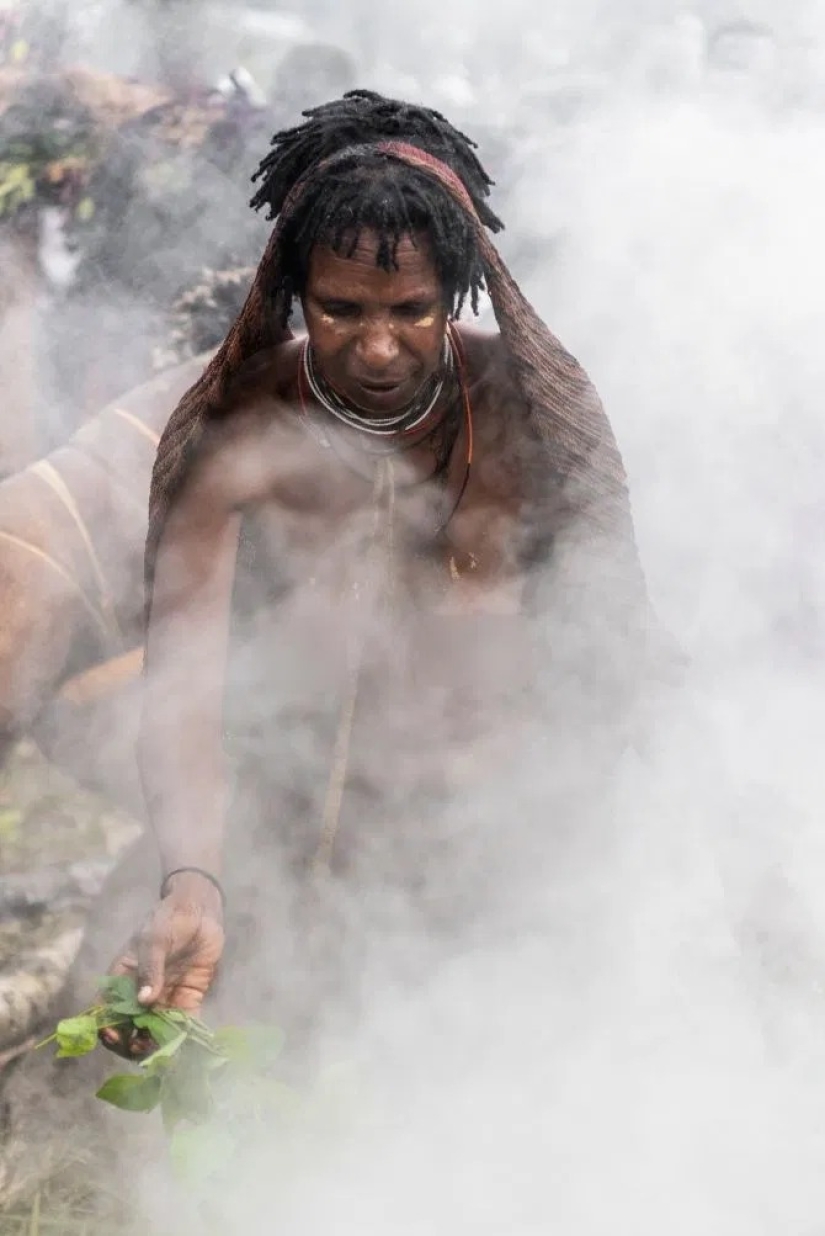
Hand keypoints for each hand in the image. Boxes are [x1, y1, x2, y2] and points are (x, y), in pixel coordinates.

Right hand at [99, 871, 224, 1057]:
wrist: (200, 911)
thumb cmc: (168, 920)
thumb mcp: (153, 940)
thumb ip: (149, 969)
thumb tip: (144, 1000)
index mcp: (123, 978)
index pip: (108, 1009)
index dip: (107, 1026)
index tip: (114, 1035)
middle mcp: (141, 994)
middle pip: (130, 1027)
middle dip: (131, 1042)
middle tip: (141, 1047)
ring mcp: (164, 999)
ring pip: (155, 1031)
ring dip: (156, 1045)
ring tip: (162, 1053)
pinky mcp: (187, 999)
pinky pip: (183, 1024)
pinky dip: (182, 1038)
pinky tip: (184, 1049)